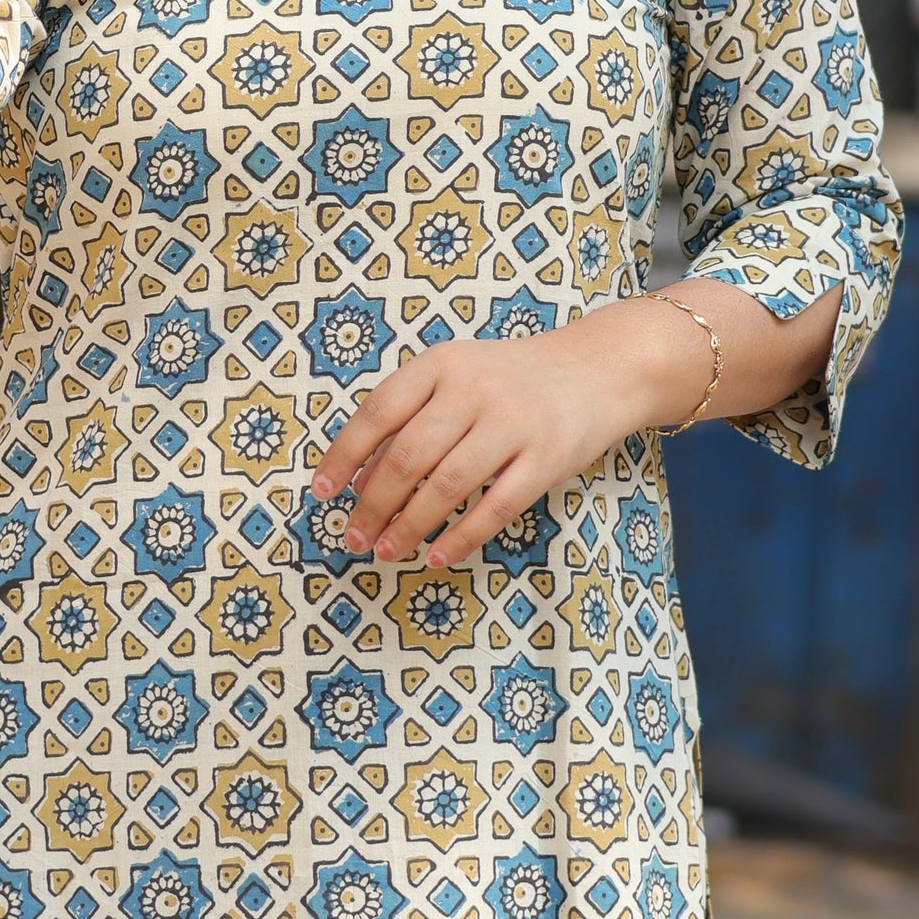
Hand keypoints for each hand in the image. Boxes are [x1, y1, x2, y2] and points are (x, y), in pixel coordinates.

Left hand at [309, 297, 710, 570]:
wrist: (597, 369)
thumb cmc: (510, 380)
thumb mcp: (455, 380)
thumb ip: (409, 421)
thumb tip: (359, 482)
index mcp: (443, 364)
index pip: (378, 412)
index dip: (344, 456)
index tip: (321, 493)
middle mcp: (475, 388)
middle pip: (408, 455)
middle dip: (373, 504)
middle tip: (353, 536)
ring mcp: (514, 423)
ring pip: (447, 485)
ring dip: (410, 525)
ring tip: (387, 551)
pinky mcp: (547, 458)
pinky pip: (497, 506)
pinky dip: (463, 535)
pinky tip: (440, 555)